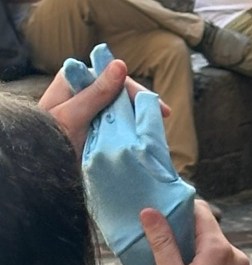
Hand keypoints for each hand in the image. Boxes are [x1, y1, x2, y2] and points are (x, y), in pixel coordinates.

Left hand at [38, 58, 169, 160]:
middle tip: (163, 117)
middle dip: (139, 104)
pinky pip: (117, 125)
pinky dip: (130, 131)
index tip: (156, 105)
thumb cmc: (52, 140)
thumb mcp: (74, 116)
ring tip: (155, 129)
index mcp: (74, 81)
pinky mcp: (95, 129)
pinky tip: (143, 138)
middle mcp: (82, 93)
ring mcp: (89, 112)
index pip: (111, 77)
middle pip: (118, 93)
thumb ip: (97, 92)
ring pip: (119, 109)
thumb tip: (121, 65)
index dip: (134, 90)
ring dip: (137, 118)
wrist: (43, 168)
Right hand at [141, 201, 251, 264]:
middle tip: (170, 257)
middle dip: (190, 240)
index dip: (181, 212)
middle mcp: (238, 258)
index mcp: (219, 250)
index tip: (165, 221)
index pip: (201, 212)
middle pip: (211, 234)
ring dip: (202, 259)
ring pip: (219, 255)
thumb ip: (162, 242)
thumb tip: (150, 212)